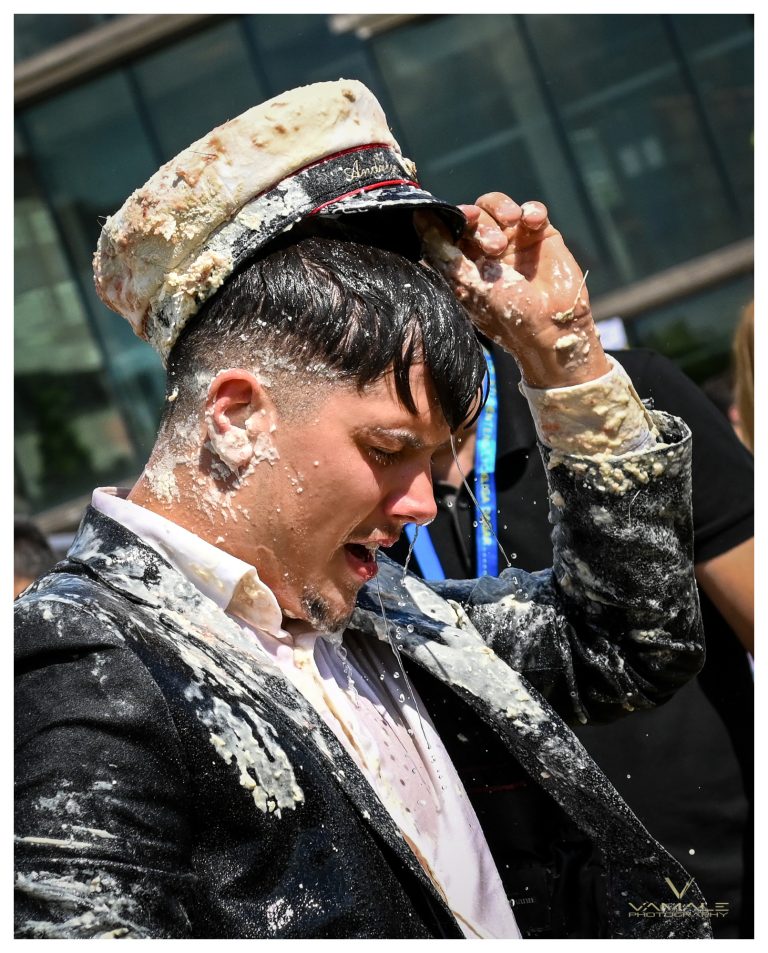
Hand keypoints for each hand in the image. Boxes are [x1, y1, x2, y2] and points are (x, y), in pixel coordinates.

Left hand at [417, 192, 609, 387]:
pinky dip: (531, 209)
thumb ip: (440, 250)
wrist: (552, 330)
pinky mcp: (541, 236)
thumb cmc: (506, 316)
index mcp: (464, 263)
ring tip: (512, 225)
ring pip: (499, 206)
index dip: (454, 217)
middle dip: (482, 223)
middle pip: (475, 214)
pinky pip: (532, 210)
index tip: (463, 217)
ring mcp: (514, 242)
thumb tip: (418, 217)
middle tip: (495, 246)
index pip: (451, 229)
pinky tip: (532, 221)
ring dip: (502, 209)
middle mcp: (486, 250)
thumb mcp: (467, 284)